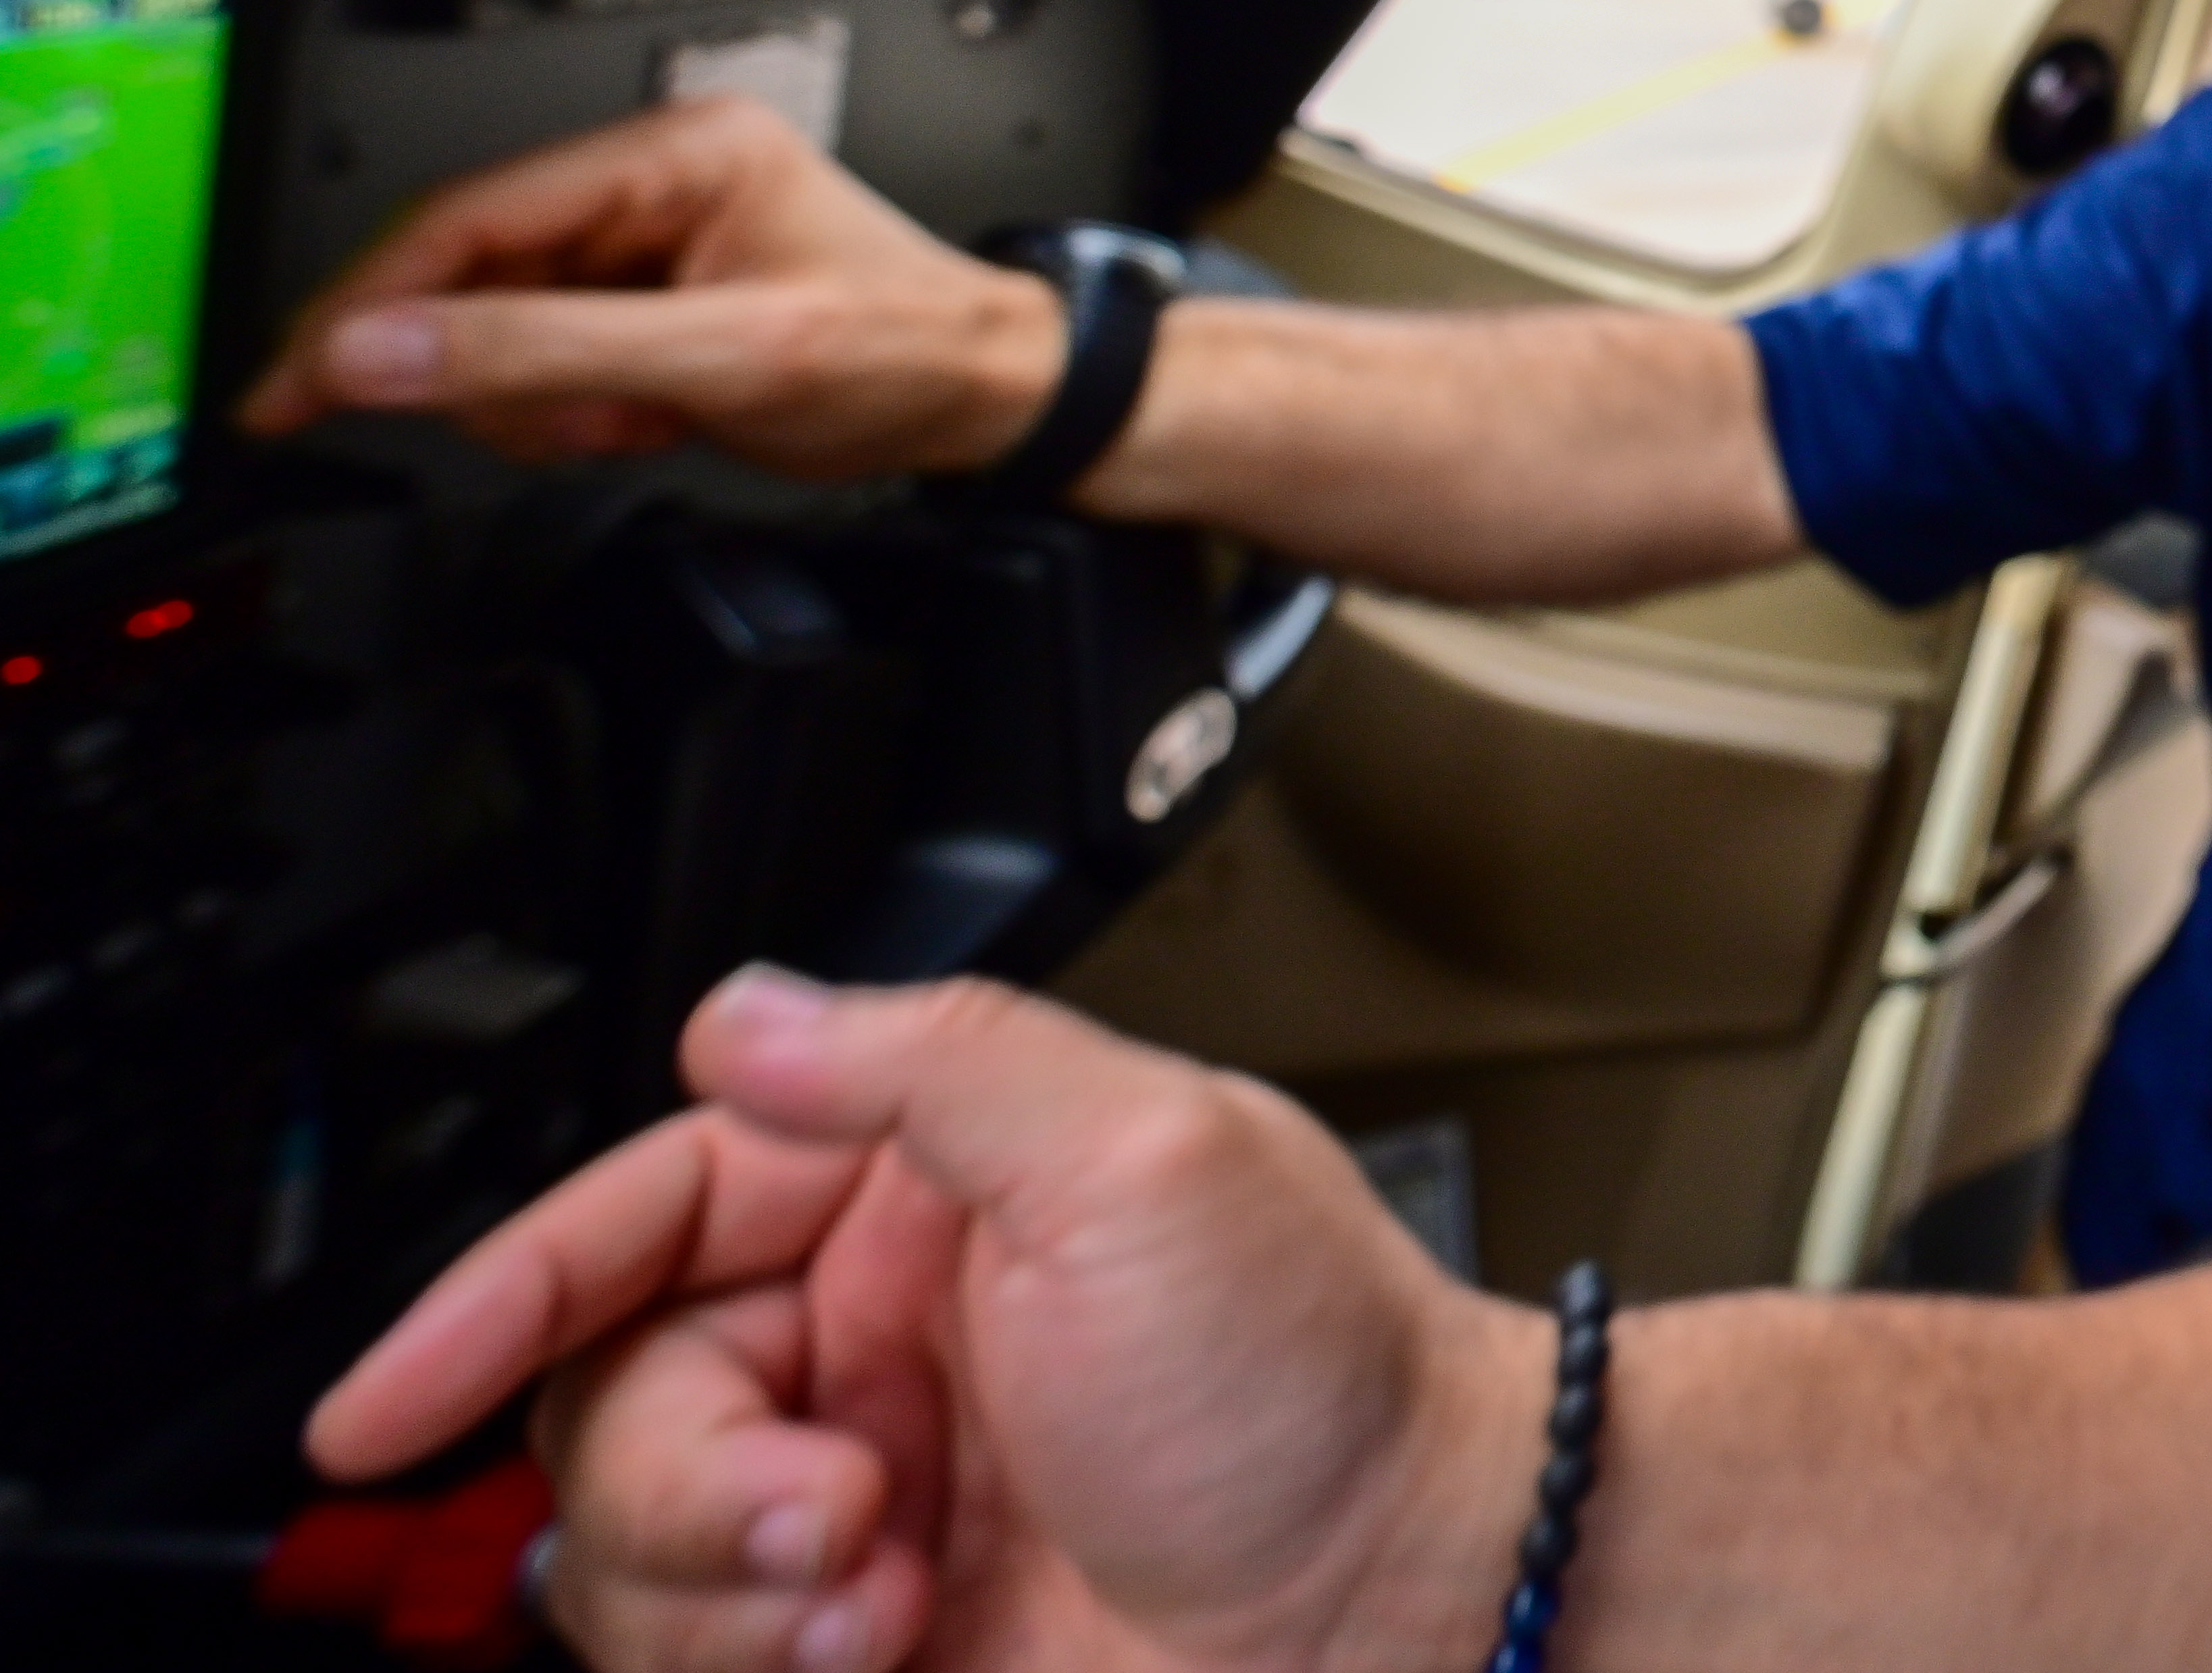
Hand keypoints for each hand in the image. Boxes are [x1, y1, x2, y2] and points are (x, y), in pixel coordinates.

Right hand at [240, 96, 1063, 479]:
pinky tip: (641, 421)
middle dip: (482, 366)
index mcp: (672, 153)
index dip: (370, 301)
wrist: (987, 395)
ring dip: (537, 402)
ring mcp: (643, 244)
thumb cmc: (905, 349)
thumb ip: (548, 352)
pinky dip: (570, 413)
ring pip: (496, 329)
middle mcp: (649, 181)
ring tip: (630, 421)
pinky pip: (542, 362)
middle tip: (542, 423)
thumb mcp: (725, 358)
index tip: (297, 379)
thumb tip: (391, 348)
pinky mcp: (643, 301)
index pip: (468, 215)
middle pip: (468, 273)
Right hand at [310, 971, 1531, 1672]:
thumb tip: (742, 1014)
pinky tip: (884, 1641)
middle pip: (611, 1409)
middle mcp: (867, 1352)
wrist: (1416, 1592)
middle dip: (688, 1479)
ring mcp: (860, 1508)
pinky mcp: (860, 1640)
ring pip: (628, 1557)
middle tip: (835, 1511)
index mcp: (913, 1203)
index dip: (492, 1301)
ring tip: (879, 1588)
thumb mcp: (1148, 1154)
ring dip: (725, 1588)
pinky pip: (692, 1659)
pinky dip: (755, 1662)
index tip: (383, 1405)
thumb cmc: (1324, 1378)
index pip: (636, 1219)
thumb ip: (930, 1062)